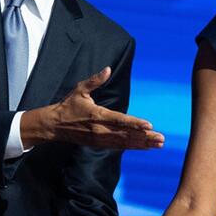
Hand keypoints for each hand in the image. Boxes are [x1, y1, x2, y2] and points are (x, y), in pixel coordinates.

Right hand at [22, 67, 164, 149]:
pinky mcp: (99, 144)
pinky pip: (119, 146)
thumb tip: (107, 69)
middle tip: (161, 138)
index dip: (135, 123)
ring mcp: (100, 139)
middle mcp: (100, 130)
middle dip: (144, 137)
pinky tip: (145, 147)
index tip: (149, 125)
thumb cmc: (68, 105)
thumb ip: (95, 80)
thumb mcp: (80, 89)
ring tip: (158, 144)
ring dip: (142, 144)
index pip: (119, 120)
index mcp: (97, 115)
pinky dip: (133, 146)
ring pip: (124, 142)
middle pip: (126, 134)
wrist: (53, 125)